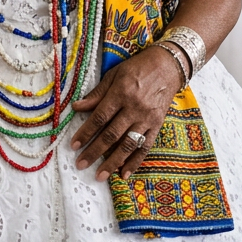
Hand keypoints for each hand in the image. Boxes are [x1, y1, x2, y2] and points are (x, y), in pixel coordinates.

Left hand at [71, 44, 187, 180]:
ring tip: (100, 175)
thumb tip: (76, 107)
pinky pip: (145, 146)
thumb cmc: (137, 68)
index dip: (86, 133)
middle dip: (95, 151)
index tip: (74, 146)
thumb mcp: (114, 75)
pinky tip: (124, 174)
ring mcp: (147, 118)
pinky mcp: (157, 124)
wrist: (167, 66)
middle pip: (111, 134)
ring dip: (113, 162)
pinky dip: (135, 162)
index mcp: (120, 93)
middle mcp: (134, 108)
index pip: (99, 117)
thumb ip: (97, 94)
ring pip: (128, 144)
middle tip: (81, 164)